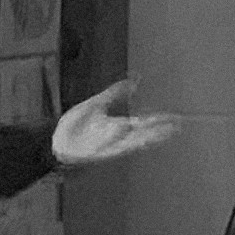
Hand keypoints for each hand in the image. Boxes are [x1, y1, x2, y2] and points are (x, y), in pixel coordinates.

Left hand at [50, 77, 176, 170]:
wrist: (57, 142)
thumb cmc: (76, 126)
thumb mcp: (96, 104)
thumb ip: (115, 93)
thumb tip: (133, 81)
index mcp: (120, 126)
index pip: (145, 123)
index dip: (160, 121)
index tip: (176, 119)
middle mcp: (118, 138)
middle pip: (144, 134)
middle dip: (160, 131)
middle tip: (177, 127)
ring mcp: (109, 146)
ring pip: (133, 142)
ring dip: (147, 137)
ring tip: (163, 132)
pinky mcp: (98, 153)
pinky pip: (113, 146)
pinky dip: (120, 139)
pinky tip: (130, 129)